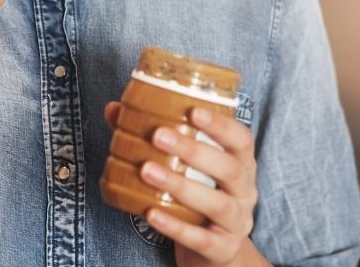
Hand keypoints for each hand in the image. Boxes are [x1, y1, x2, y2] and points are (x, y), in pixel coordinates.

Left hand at [104, 102, 267, 266]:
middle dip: (193, 150)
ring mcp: (237, 222)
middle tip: (158, 136)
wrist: (214, 250)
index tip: (193, 111)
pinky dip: (176, 226)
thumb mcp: (184, 167)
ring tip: (147, 170)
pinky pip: (202, 238)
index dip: (220, 125)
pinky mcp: (223, 248)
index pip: (241, 140)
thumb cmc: (196, 196)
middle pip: (229, 168)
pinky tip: (151, 213)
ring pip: (217, 204)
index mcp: (240, 165)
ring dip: (180, 185)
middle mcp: (245, 192)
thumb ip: (152, 138)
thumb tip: (114, 110)